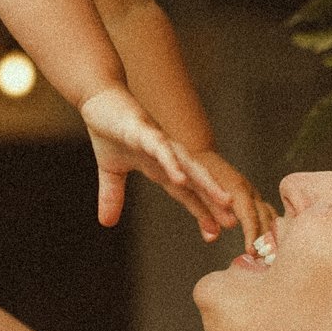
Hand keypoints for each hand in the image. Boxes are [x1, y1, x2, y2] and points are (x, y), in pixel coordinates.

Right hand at [79, 87, 236, 233]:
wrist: (98, 98)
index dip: (200, 211)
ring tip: (223, 201)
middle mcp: (167, 156)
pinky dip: (172, 164)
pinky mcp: (144, 131)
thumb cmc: (109, 130)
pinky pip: (161, 149)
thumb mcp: (110, 171)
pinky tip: (181, 179)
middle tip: (233, 222)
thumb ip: (112, 196)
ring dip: (206, 183)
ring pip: (188, 165)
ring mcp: (159, 142)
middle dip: (214, 201)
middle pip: (196, 182)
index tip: (215, 232)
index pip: (186, 193)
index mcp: (161, 167)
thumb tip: (106, 222)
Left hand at [191, 149, 278, 252]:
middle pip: (265, 216)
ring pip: (269, 214)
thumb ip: (204, 215)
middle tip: (264, 262)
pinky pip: (266, 213)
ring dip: (272, 235)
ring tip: (270, 258)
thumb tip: (213, 237)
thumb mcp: (192, 193)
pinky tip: (271, 244)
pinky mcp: (251, 195)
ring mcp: (251, 192)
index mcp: (236, 187)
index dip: (252, 233)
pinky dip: (270, 228)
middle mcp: (247, 189)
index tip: (251, 251)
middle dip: (266, 239)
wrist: (196, 153)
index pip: (250, 214)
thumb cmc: (191, 173)